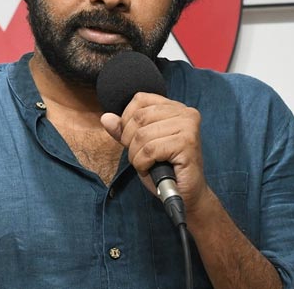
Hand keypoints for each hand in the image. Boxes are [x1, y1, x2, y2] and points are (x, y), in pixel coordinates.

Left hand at [101, 92, 210, 213]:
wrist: (186, 194)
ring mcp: (188, 127)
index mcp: (174, 107)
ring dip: (136, 156)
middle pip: (139, 117)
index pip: (140, 99)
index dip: (127, 120)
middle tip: (138, 156)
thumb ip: (124, 131)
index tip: (131, 139)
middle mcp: (185, 112)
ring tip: (145, 165)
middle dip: (130, 141)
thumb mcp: (140, 146)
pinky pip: (150, 150)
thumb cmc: (165, 169)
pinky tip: (150, 169)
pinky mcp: (187, 143)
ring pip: (142, 135)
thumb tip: (106, 118)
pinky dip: (143, 163)